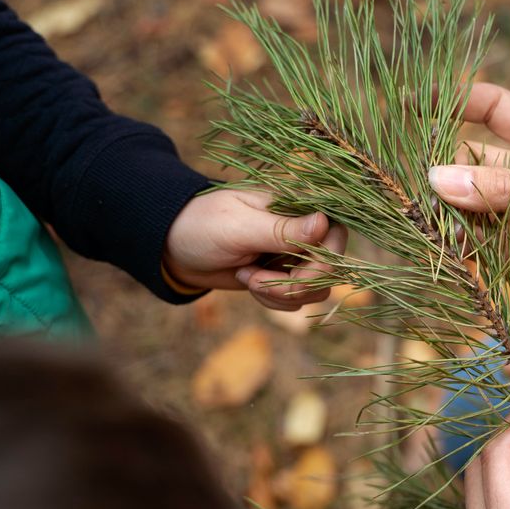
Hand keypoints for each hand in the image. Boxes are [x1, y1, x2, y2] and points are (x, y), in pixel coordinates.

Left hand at [164, 189, 345, 310]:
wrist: (172, 246)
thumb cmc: (202, 225)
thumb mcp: (240, 227)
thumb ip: (283, 230)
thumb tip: (325, 222)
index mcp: (297, 207)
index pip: (336, 236)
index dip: (323, 263)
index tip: (292, 275)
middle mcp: (303, 231)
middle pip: (330, 269)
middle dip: (295, 285)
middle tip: (255, 280)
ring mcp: (294, 255)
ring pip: (316, 289)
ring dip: (281, 295)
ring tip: (247, 277)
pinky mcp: (283, 275)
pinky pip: (297, 300)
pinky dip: (274, 300)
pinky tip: (247, 282)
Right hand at [428, 83, 509, 360]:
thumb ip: (507, 193)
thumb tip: (439, 179)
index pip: (496, 109)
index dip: (455, 100)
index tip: (413, 104)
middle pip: (471, 160)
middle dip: (441, 167)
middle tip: (410, 183)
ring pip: (467, 206)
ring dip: (444, 211)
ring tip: (420, 218)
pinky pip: (475, 247)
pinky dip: (456, 247)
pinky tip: (441, 250)